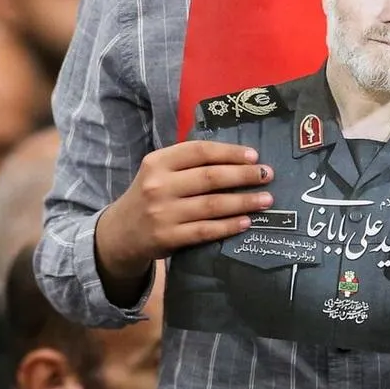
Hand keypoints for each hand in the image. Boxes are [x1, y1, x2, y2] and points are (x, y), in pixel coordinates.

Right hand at [94, 141, 273, 297]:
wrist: (121, 233)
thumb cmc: (150, 197)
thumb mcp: (159, 172)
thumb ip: (188, 164)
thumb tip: (237, 158)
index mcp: (158, 162)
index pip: (199, 151)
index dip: (230, 152)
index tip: (254, 156)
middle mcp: (158, 185)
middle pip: (210, 177)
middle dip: (243, 175)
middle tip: (268, 175)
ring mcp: (163, 213)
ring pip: (212, 205)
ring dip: (244, 201)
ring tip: (266, 199)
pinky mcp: (167, 237)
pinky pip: (205, 230)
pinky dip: (228, 226)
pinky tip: (246, 221)